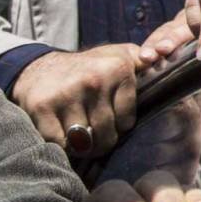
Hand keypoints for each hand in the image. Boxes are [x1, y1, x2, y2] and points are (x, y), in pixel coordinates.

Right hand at [11, 43, 145, 154]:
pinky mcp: (42, 106)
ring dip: (82, 146)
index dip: (119, 127)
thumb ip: (144, 59)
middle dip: (102, 141)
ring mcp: (67, 93)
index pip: (127, 121)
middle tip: (96, 137)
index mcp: (118, 68)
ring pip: (84, 141)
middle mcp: (94, 80)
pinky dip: (60, 146)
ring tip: (82, 139)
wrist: (38, 68)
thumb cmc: (88, 68)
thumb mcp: (119, 55)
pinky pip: (58, 142)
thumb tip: (162, 56)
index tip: (112, 123)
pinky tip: (62, 136)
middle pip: (107, 134)